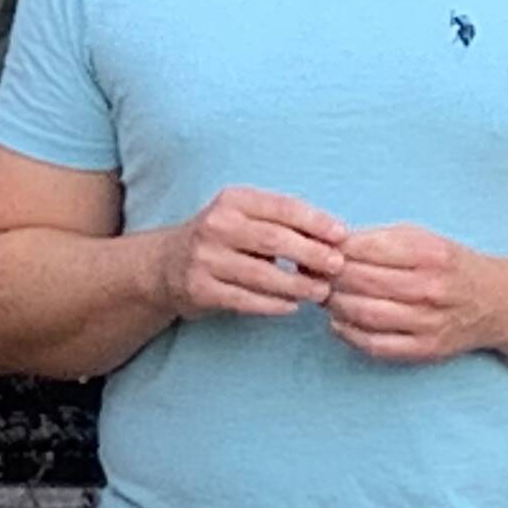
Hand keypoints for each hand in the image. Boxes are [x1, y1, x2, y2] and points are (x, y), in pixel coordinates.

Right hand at [159, 186, 347, 319]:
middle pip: (273, 240)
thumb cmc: (222, 239)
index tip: (342, 235)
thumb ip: (281, 223)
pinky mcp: (200, 289)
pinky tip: (291, 306)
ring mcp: (205, 258)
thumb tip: (334, 239)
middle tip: (338, 266)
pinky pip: (245, 300)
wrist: (165, 265)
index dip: (314, 221)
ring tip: (320, 291)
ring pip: (261, 274)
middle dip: (311, 254)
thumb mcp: (244, 217)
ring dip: (297, 285)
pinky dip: (273, 304)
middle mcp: (215, 225)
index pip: (280, 207)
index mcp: (232, 201)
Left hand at [326, 224, 499, 363]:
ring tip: (324, 294)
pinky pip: (375, 345)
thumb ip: (375, 240)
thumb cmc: (447, 265)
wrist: (496, 302)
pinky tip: (339, 321)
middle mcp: (430, 288)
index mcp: (427, 253)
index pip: (364, 249)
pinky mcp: (425, 349)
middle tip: (310, 273)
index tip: (315, 249)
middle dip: (326, 276)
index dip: (331, 250)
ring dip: (333, 303)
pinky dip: (348, 333)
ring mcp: (428, 322)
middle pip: (359, 282)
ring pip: (362, 313)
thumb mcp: (419, 238)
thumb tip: (326, 245)